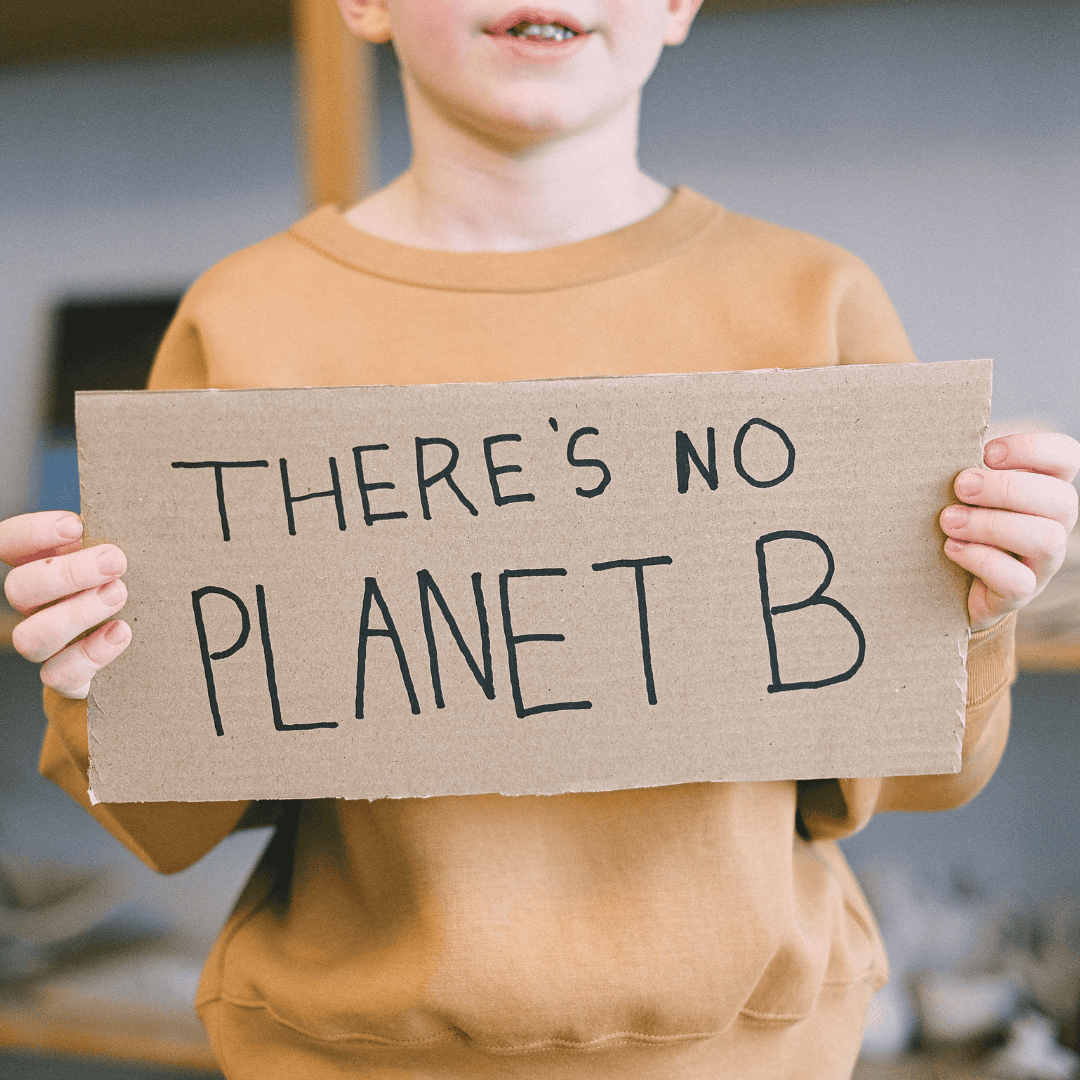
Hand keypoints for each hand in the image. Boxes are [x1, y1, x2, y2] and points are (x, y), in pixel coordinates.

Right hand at [1, 511, 130, 697]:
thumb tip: (139, 504)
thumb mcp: (114, 560)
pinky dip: (92, 652)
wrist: (137, 650)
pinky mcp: (65, 678)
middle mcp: (33, 606)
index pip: (7, 544)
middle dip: (67, 573)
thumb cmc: (126, 587)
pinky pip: (59, 674)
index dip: (31, 533)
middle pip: (18, 588)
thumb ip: (108, 541)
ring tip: (119, 594)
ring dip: (77, 613)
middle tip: (116, 561)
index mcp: (39, 567)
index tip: (75, 526)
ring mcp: (46, 644)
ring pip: (31, 636)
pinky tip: (121, 631)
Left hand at [940, 433, 1079, 631]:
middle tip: (960, 486)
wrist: (945, 584)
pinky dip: (981, 560)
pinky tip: (952, 548)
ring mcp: (1041, 563)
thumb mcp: (965, 491)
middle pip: (1062, 499)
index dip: (1034, 449)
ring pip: (1045, 539)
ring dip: (992, 525)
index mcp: (1044, 489)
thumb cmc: (957, 521)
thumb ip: (968, 469)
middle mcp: (1053, 524)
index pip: (1066, 457)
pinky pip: (1017, 580)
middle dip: (1006, 489)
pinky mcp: (1018, 594)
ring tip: (949, 519)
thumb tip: (942, 444)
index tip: (988, 453)